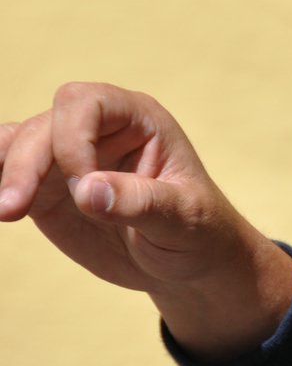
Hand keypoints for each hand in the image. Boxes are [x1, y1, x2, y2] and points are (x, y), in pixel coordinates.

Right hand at [0, 83, 291, 360]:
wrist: (188, 262)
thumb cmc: (199, 232)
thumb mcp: (184, 220)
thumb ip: (140, 203)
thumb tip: (87, 191)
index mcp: (140, 120)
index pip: (87, 103)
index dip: (72, 139)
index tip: (82, 187)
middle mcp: (100, 129)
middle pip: (43, 126)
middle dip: (24, 163)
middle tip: (15, 210)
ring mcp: (69, 157)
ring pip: (15, 144)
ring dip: (2, 172)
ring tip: (3, 211)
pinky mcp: (46, 187)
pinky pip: (5, 171)